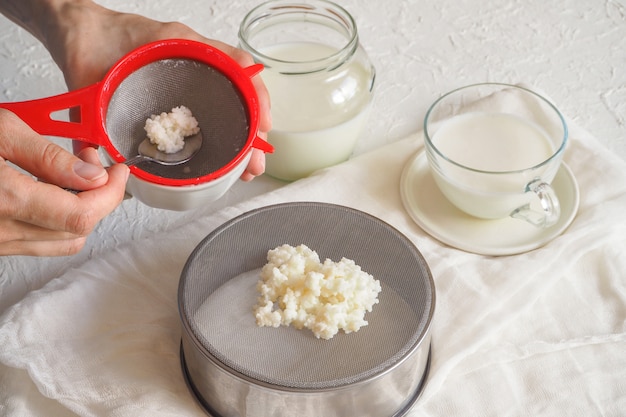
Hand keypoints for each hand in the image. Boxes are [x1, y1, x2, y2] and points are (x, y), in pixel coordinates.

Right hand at [0, 109, 128, 255]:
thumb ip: (48, 156)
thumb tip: (93, 175)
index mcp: (5, 200)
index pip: (83, 214)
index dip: (112, 192)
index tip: (118, 169)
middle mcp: (1, 231)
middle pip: (78, 231)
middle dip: (101, 199)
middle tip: (99, 166)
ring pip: (61, 242)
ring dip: (81, 212)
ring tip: (76, 176)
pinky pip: (37, 242)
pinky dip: (57, 221)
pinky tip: (51, 192)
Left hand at [47, 1, 271, 180]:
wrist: (80, 32)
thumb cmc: (91, 43)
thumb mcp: (92, 78)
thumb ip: (92, 119)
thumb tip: (97, 162)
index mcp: (178, 47)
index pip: (234, 64)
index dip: (255, 95)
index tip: (262, 125)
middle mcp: (192, 60)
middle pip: (240, 90)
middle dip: (254, 127)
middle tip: (255, 160)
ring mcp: (192, 74)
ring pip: (232, 100)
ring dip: (245, 131)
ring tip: (247, 163)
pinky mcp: (183, 88)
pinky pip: (213, 105)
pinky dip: (227, 127)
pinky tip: (228, 149)